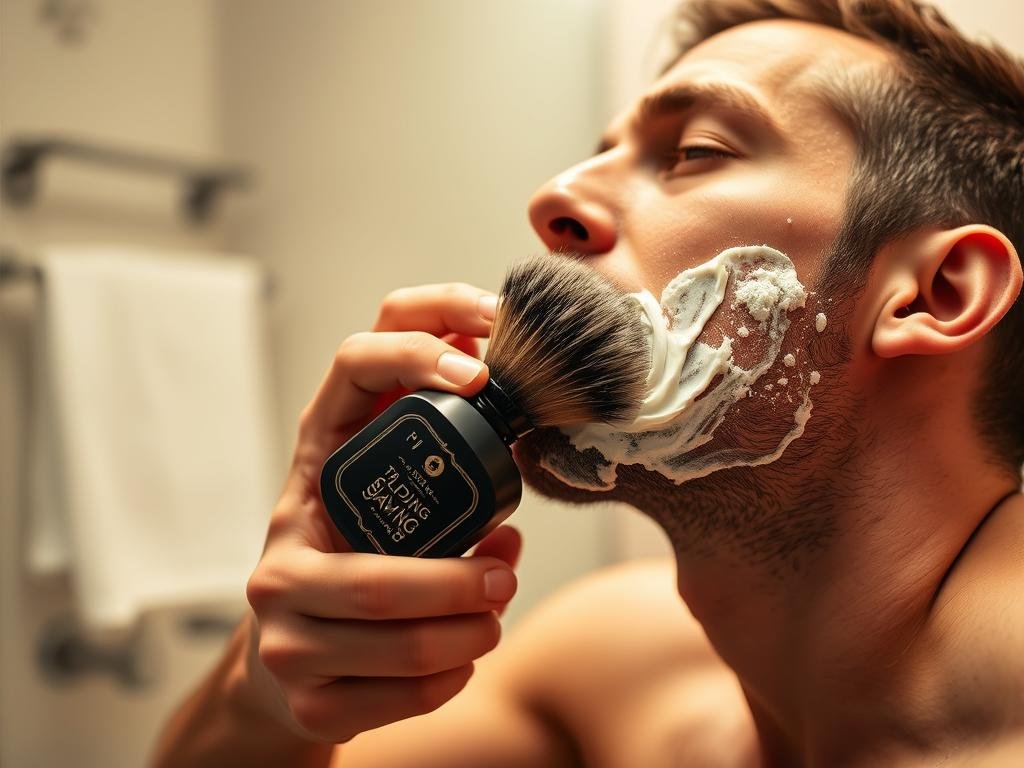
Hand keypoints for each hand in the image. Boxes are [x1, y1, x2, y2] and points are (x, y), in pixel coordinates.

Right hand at [244, 283, 521, 743]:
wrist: (284, 662)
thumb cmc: (354, 564)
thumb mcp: (387, 506)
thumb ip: (445, 494)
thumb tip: (507, 528)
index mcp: (317, 459)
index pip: (352, 366)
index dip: (416, 355)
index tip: (480, 377)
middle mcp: (286, 531)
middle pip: (380, 571)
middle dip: (460, 582)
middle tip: (504, 577)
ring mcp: (280, 617)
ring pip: (394, 637)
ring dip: (468, 634)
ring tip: (491, 619)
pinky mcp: (297, 692)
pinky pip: (395, 695)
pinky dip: (450, 679)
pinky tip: (461, 661)